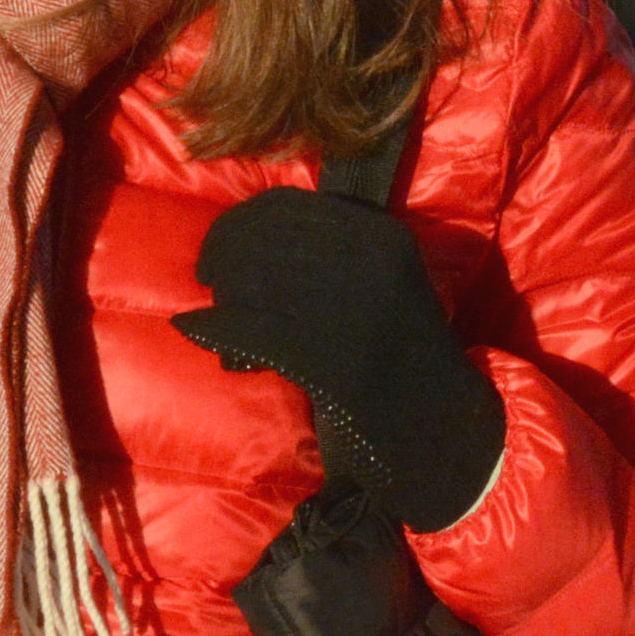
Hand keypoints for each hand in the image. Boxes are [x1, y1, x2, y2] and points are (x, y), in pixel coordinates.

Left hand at [171, 187, 506, 531]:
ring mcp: (355, 311)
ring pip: (254, 282)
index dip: (238, 222)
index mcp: (382, 235)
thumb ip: (327, 250)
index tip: (219, 246)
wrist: (442, 428)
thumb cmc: (397, 354)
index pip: (285, 207)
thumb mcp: (379, 282)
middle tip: (210, 281)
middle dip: (223, 257)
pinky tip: (192, 328)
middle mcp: (372, 263)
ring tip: (220, 319)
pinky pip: (254, 332)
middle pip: (262, 241)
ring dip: (222, 298)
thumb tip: (241, 231)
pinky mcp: (335, 361)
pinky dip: (213, 328)